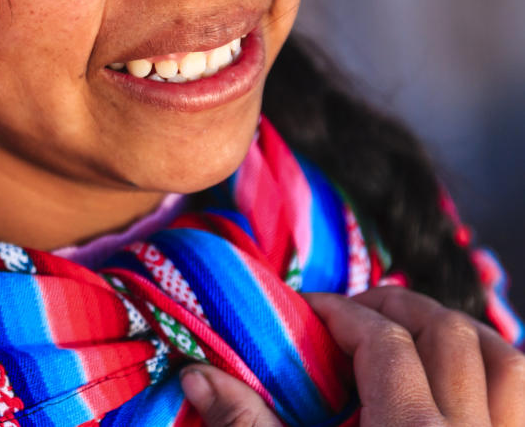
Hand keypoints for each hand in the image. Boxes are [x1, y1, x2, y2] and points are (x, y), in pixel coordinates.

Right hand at [179, 286, 524, 425]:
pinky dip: (508, 377)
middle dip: (404, 308)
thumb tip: (196, 374)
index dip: (344, 313)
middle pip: (451, 336)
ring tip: (424, 332)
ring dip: (469, 333)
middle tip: (360, 310)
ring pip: (511, 363)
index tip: (312, 312)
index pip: (384, 340)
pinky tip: (474, 381)